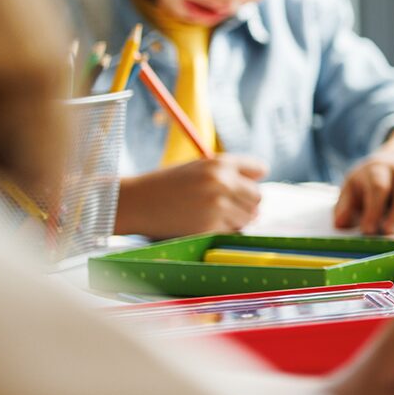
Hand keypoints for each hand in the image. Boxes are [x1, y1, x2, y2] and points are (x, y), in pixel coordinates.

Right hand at [113, 155, 266, 238]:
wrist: (134, 202)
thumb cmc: (167, 185)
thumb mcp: (198, 168)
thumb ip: (228, 174)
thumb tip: (258, 192)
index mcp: (220, 163)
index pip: (259, 169)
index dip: (252, 179)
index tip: (243, 186)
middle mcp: (222, 182)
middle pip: (258, 196)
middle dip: (246, 203)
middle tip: (227, 206)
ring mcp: (217, 206)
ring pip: (248, 217)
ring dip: (237, 219)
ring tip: (213, 215)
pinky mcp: (209, 227)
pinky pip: (231, 232)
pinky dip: (223, 231)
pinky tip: (204, 224)